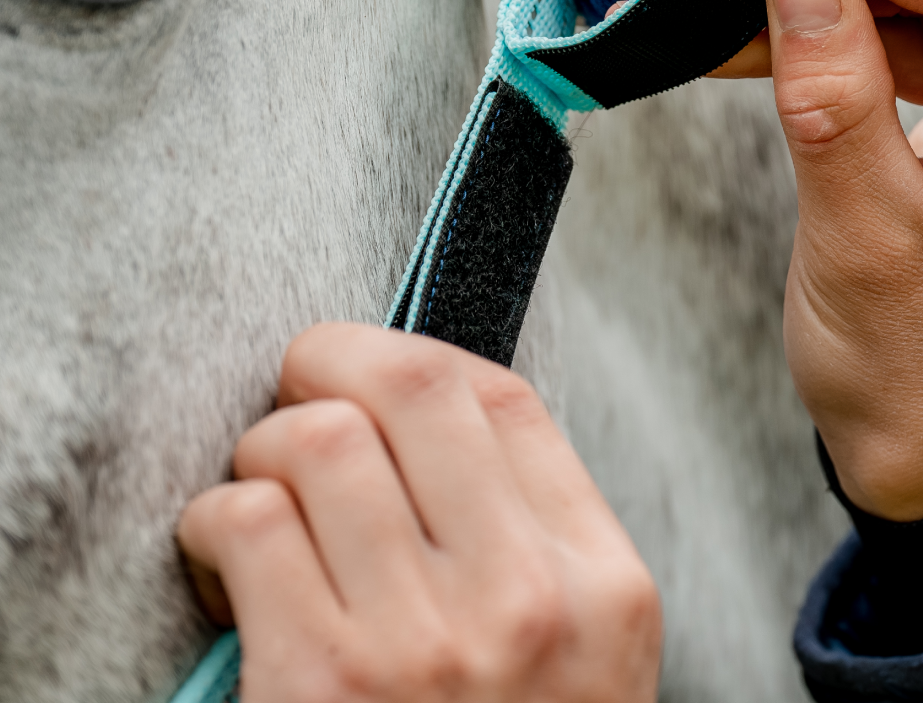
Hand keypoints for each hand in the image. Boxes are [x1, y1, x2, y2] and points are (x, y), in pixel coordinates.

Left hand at [177, 324, 661, 702]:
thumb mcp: (575, 653)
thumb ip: (524, 535)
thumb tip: (410, 414)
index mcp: (603, 584)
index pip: (502, 400)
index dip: (412, 356)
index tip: (362, 366)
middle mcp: (527, 602)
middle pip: (411, 389)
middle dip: (329, 358)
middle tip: (298, 385)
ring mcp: (425, 648)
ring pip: (318, 440)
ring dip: (264, 446)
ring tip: (261, 487)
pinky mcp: (322, 692)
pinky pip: (250, 522)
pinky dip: (216, 519)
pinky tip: (224, 552)